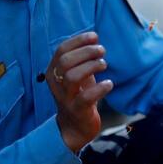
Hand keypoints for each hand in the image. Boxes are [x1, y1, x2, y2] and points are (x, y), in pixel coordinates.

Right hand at [47, 32, 113, 152]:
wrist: (75, 127)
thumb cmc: (78, 95)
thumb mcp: (77, 74)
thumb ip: (81, 58)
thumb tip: (94, 37)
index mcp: (54, 72)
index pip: (61, 50)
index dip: (78, 40)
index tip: (95, 36)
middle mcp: (56, 84)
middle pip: (66, 62)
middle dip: (86, 52)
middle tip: (102, 51)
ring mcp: (66, 98)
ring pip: (72, 77)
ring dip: (91, 67)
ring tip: (104, 65)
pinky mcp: (78, 110)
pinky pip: (86, 98)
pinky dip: (100, 88)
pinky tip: (109, 83)